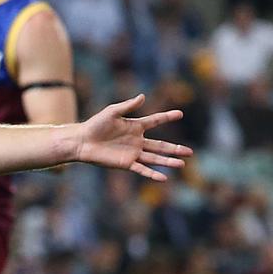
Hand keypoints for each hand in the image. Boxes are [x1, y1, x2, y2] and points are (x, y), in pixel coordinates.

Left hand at [75, 94, 191, 180]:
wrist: (81, 141)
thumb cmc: (94, 125)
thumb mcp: (112, 112)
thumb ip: (128, 106)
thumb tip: (143, 96)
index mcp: (135, 126)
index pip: (155, 121)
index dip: (167, 117)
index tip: (180, 114)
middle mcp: (137, 141)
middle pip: (160, 145)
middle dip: (175, 148)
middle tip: (191, 151)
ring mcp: (132, 153)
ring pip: (155, 158)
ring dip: (168, 161)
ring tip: (183, 163)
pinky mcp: (126, 163)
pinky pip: (142, 169)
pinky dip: (152, 174)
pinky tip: (164, 177)